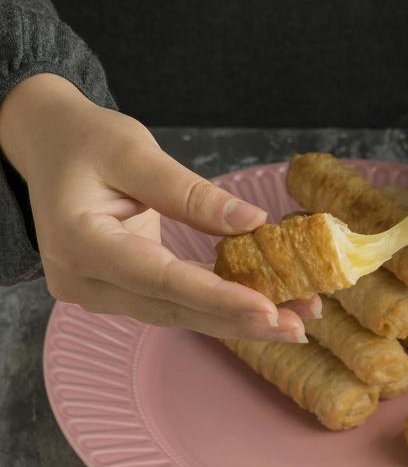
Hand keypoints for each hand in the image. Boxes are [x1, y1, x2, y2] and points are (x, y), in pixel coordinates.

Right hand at [0, 74, 318, 338]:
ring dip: (235, 318)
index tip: (269, 308)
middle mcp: (84, 280)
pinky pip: (172, 302)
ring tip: (294, 322)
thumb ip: (190, 192)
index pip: (160, 279)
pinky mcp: (117, 290)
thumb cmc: (85, 140)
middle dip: (239, 319)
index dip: (218, 297)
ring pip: (176, 313)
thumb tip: (252, 223)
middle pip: (173, 308)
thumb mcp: (134, 151)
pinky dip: (216, 304)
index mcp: (79, 243)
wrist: (49, 146)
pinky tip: (261, 306)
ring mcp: (97, 291)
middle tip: (298, 326)